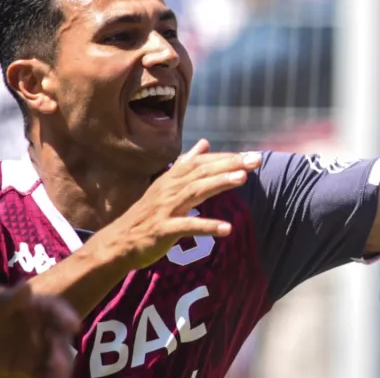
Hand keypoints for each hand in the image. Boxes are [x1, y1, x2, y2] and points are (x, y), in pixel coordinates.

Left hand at [0, 283, 78, 377]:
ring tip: (58, 371)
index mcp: (40, 307)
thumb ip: (13, 299)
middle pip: (60, 335)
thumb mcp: (1, 305)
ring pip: (58, 354)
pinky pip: (46, 369)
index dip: (66, 316)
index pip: (56, 309)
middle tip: (59, 361)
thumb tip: (27, 288)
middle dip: (62, 348)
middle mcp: (46, 326)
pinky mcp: (35, 363)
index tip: (74, 326)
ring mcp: (42, 345)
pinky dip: (51, 374)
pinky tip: (51, 377)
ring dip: (62, 363)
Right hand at [96, 139, 262, 271]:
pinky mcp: (163, 229)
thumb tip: (204, 143)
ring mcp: (165, 208)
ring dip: (219, 184)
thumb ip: (186, 164)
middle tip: (255, 160)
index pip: (202, 162)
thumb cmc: (147, 213)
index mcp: (172, 178)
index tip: (251, 155)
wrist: (118, 242)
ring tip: (243, 178)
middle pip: (202, 172)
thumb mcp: (166, 185)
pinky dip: (207, 226)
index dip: (226, 158)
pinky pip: (187, 226)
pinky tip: (227, 229)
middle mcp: (169, 189)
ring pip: (195, 192)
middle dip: (230, 164)